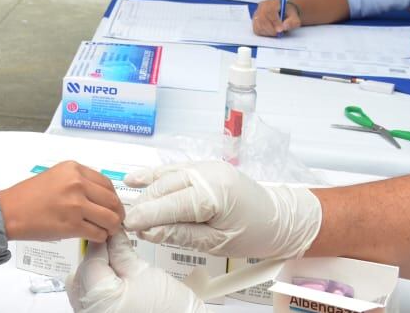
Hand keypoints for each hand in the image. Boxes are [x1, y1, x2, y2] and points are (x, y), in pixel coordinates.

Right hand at [0, 161, 123, 242]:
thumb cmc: (28, 196)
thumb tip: (99, 196)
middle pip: (112, 201)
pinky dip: (100, 237)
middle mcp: (77, 183)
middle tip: (113, 221)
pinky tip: (93, 236)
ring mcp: (76, 204)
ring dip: (110, 227)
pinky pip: (98, 233)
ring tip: (104, 230)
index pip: (107, 183)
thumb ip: (78, 181)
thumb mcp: (55, 176)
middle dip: (117, 214)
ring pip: (110, 218)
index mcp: (73, 169)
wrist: (9, 211)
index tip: (111, 206)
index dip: (113, 198)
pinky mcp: (72, 225)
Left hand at [68, 233, 205, 312]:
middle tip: (115, 249)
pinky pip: (87, 300)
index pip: (91, 259)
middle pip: (83, 273)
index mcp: (99, 296)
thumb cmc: (168, 309)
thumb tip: (111, 235)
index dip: (102, 243)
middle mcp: (88, 309)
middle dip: (97, 258)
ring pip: (81, 286)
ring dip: (95, 273)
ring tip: (116, 267)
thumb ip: (121, 251)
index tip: (109, 233)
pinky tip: (112, 282)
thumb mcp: (143, 272)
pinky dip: (96, 288)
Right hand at [123, 161, 321, 259]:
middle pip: (164, 188)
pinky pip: (173, 170)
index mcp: (215, 193)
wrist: (281, 219)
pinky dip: (154, 176)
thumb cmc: (256, 233)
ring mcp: (206, 166)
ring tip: (131, 210)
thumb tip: (150, 231)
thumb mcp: (217, 243)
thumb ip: (180, 234)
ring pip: (165, 177)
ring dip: (147, 192)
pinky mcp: (204, 167)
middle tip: (129, 224)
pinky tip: (135, 179)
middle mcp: (208, 173)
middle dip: (144, 206)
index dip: (146, 215)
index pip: (170, 203)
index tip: (128, 225)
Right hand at [252, 0, 300, 36]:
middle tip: (278, 34)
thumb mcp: (295, 18)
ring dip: (268, 31)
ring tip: (276, 32)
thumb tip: (284, 26)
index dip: (275, 21)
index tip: (280, 30)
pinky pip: (256, 28)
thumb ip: (292, 22)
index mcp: (273, 2)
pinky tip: (271, 31)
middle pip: (262, 18)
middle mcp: (263, 6)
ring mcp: (257, 13)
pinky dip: (264, 33)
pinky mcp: (254, 20)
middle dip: (271, 28)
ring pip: (258, 24)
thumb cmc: (289, 15)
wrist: (284, 14)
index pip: (270, 11)